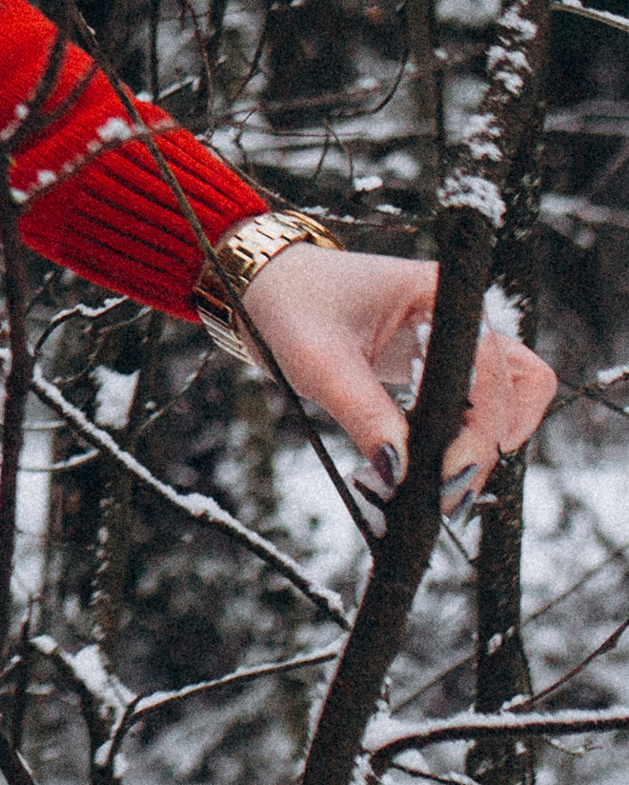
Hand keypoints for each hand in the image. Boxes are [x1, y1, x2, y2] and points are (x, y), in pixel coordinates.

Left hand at [238, 244, 557, 515]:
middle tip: (446, 495)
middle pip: (516, 386)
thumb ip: (364, 415)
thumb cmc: (291, 308)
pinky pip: (482, 408)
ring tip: (445, 487)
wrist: (268, 289)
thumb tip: (402, 474)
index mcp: (436, 295)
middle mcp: (458, 315)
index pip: (491, 365)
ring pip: (511, 398)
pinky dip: (470, 442)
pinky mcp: (444, 367)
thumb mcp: (319, 362)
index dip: (482, 423)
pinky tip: (434, 470)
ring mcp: (456, 340)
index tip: (451, 472)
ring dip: (488, 445)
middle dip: (487, 445)